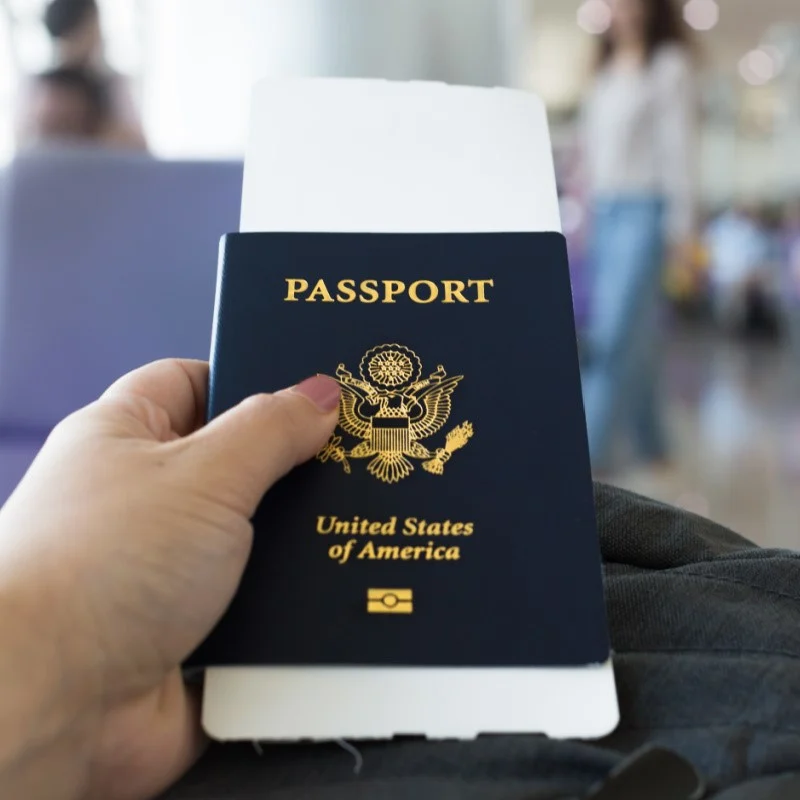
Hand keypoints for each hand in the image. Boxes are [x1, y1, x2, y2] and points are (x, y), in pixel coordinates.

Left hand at [0, 360, 339, 799]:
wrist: (52, 706)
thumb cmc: (104, 567)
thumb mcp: (204, 475)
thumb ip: (270, 430)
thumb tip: (321, 395)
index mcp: (124, 437)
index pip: (189, 382)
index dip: (248, 378)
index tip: (311, 389)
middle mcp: (140, 499)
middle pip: (231, 462)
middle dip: (288, 466)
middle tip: (358, 457)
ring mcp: (163, 568)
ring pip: (249, 537)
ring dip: (294, 541)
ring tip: (362, 522)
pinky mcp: (188, 628)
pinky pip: (255, 600)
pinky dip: (288, 600)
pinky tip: (340, 587)